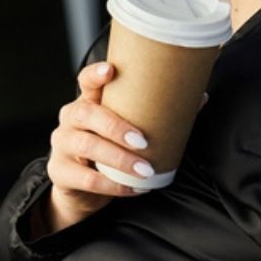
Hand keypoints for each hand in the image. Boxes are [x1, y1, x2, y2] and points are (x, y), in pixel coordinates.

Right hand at [43, 62, 153, 232]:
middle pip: (86, 114)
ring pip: (87, 146)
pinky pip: (86, 179)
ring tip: (146, 170)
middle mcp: (70, 120)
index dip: (95, 74)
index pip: (85, 82)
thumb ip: (156, 115)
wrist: (80, 190)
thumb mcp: (126, 131)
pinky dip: (113, 185)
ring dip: (119, 158)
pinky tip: (134, 189)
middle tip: (143, 141)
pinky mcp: (60, 173)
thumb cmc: (109, 152)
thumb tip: (200, 97)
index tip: (110, 70)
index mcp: (87, 103)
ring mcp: (62, 146)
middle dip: (115, 126)